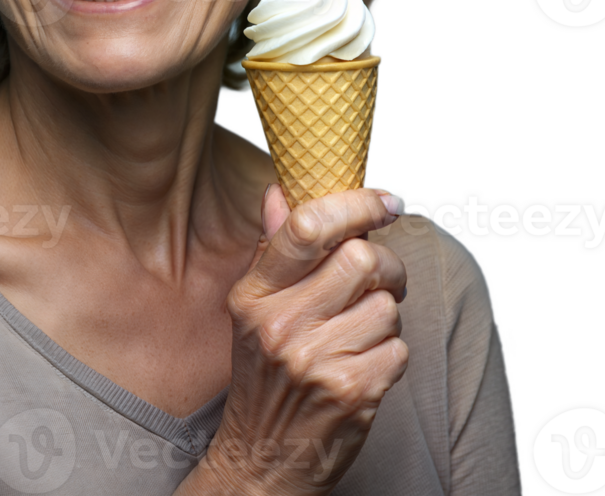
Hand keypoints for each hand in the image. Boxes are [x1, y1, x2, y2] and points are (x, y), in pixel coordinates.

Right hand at [200, 186, 408, 495]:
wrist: (263, 458)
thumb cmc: (263, 377)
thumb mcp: (252, 311)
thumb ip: (272, 250)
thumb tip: (279, 192)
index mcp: (254, 294)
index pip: (306, 226)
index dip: (354, 204)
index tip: (383, 201)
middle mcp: (281, 322)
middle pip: (361, 258)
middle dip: (385, 266)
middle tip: (378, 280)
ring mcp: (316, 359)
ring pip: (387, 304)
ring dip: (386, 315)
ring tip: (361, 331)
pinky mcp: (353, 391)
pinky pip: (399, 347)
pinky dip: (391, 353)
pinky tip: (364, 364)